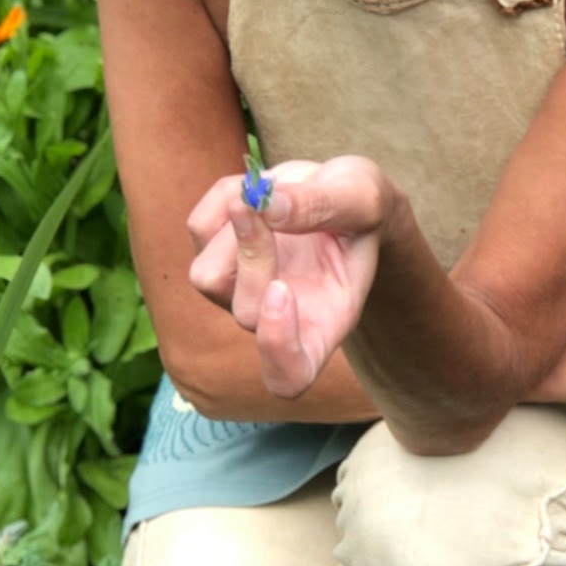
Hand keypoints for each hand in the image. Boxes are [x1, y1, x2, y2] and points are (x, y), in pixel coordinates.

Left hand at [185, 157, 390, 396]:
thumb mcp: (365, 198)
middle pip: (244, 313)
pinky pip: (200, 229)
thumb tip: (268, 206)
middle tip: (273, 200)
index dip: (277, 348)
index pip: (290, 376)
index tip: (283, 292)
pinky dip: (223, 198)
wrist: (340, 194)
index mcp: (326, 322)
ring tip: (271, 192)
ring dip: (234, 225)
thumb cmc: (362, 209)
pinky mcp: (215, 255)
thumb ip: (325, 204)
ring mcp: (241, 290)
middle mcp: (278, 317)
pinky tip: (257, 188)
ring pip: (207, 275)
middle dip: (254, 253)